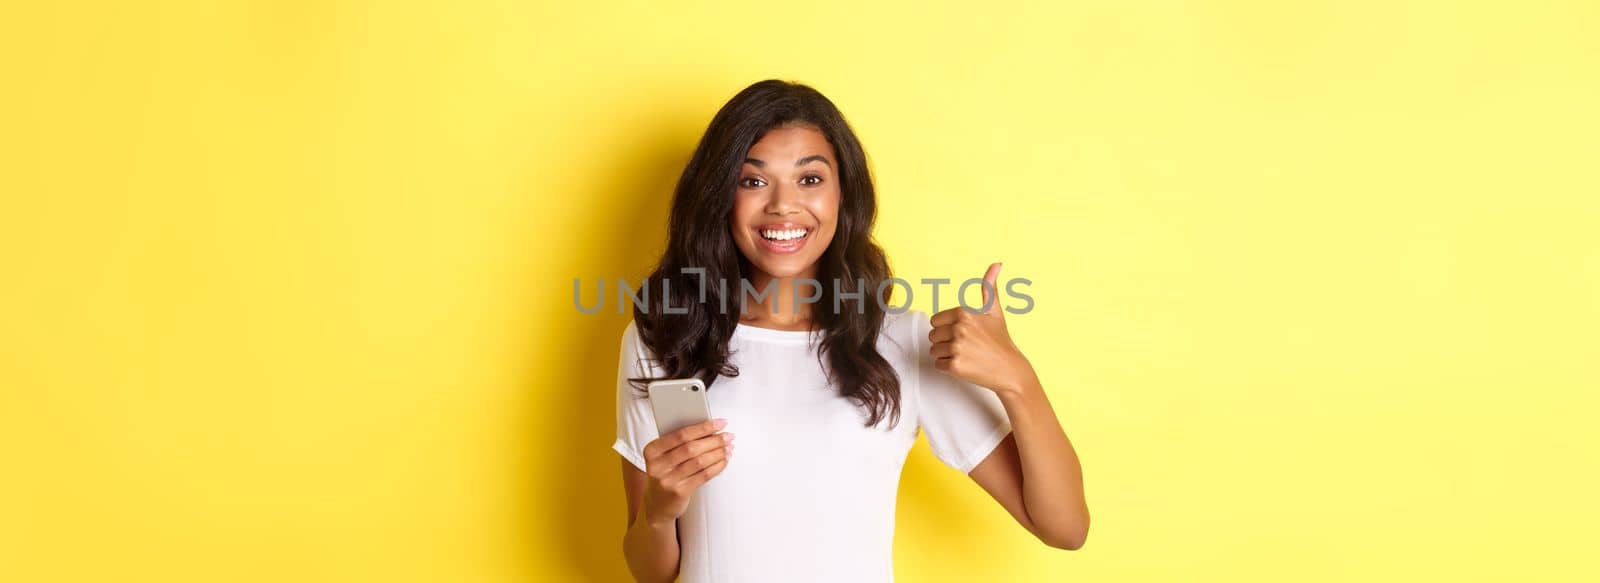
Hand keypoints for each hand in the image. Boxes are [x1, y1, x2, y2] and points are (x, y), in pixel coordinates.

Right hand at [639, 418, 734, 526]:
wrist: (657, 504)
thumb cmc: (665, 473)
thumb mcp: (664, 456)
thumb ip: (679, 443)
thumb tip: (711, 429)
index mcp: (652, 450)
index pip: (681, 434)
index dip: (703, 428)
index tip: (721, 423)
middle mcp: (657, 465)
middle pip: (692, 448)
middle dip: (714, 440)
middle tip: (729, 436)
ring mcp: (667, 480)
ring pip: (699, 462)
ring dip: (718, 453)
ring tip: (729, 448)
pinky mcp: (679, 492)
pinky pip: (703, 476)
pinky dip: (717, 466)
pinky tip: (724, 461)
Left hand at [928, 262, 1038, 395]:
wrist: (1010, 369)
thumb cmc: (1001, 340)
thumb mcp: (995, 311)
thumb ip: (990, 287)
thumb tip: (997, 264)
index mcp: (964, 313)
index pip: (935, 320)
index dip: (947, 328)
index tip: (962, 333)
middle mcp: (959, 328)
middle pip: (933, 335)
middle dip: (945, 342)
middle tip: (965, 346)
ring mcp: (957, 348)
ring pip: (934, 350)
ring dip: (946, 355)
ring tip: (965, 355)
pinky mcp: (956, 366)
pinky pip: (938, 365)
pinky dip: (948, 367)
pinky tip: (965, 365)